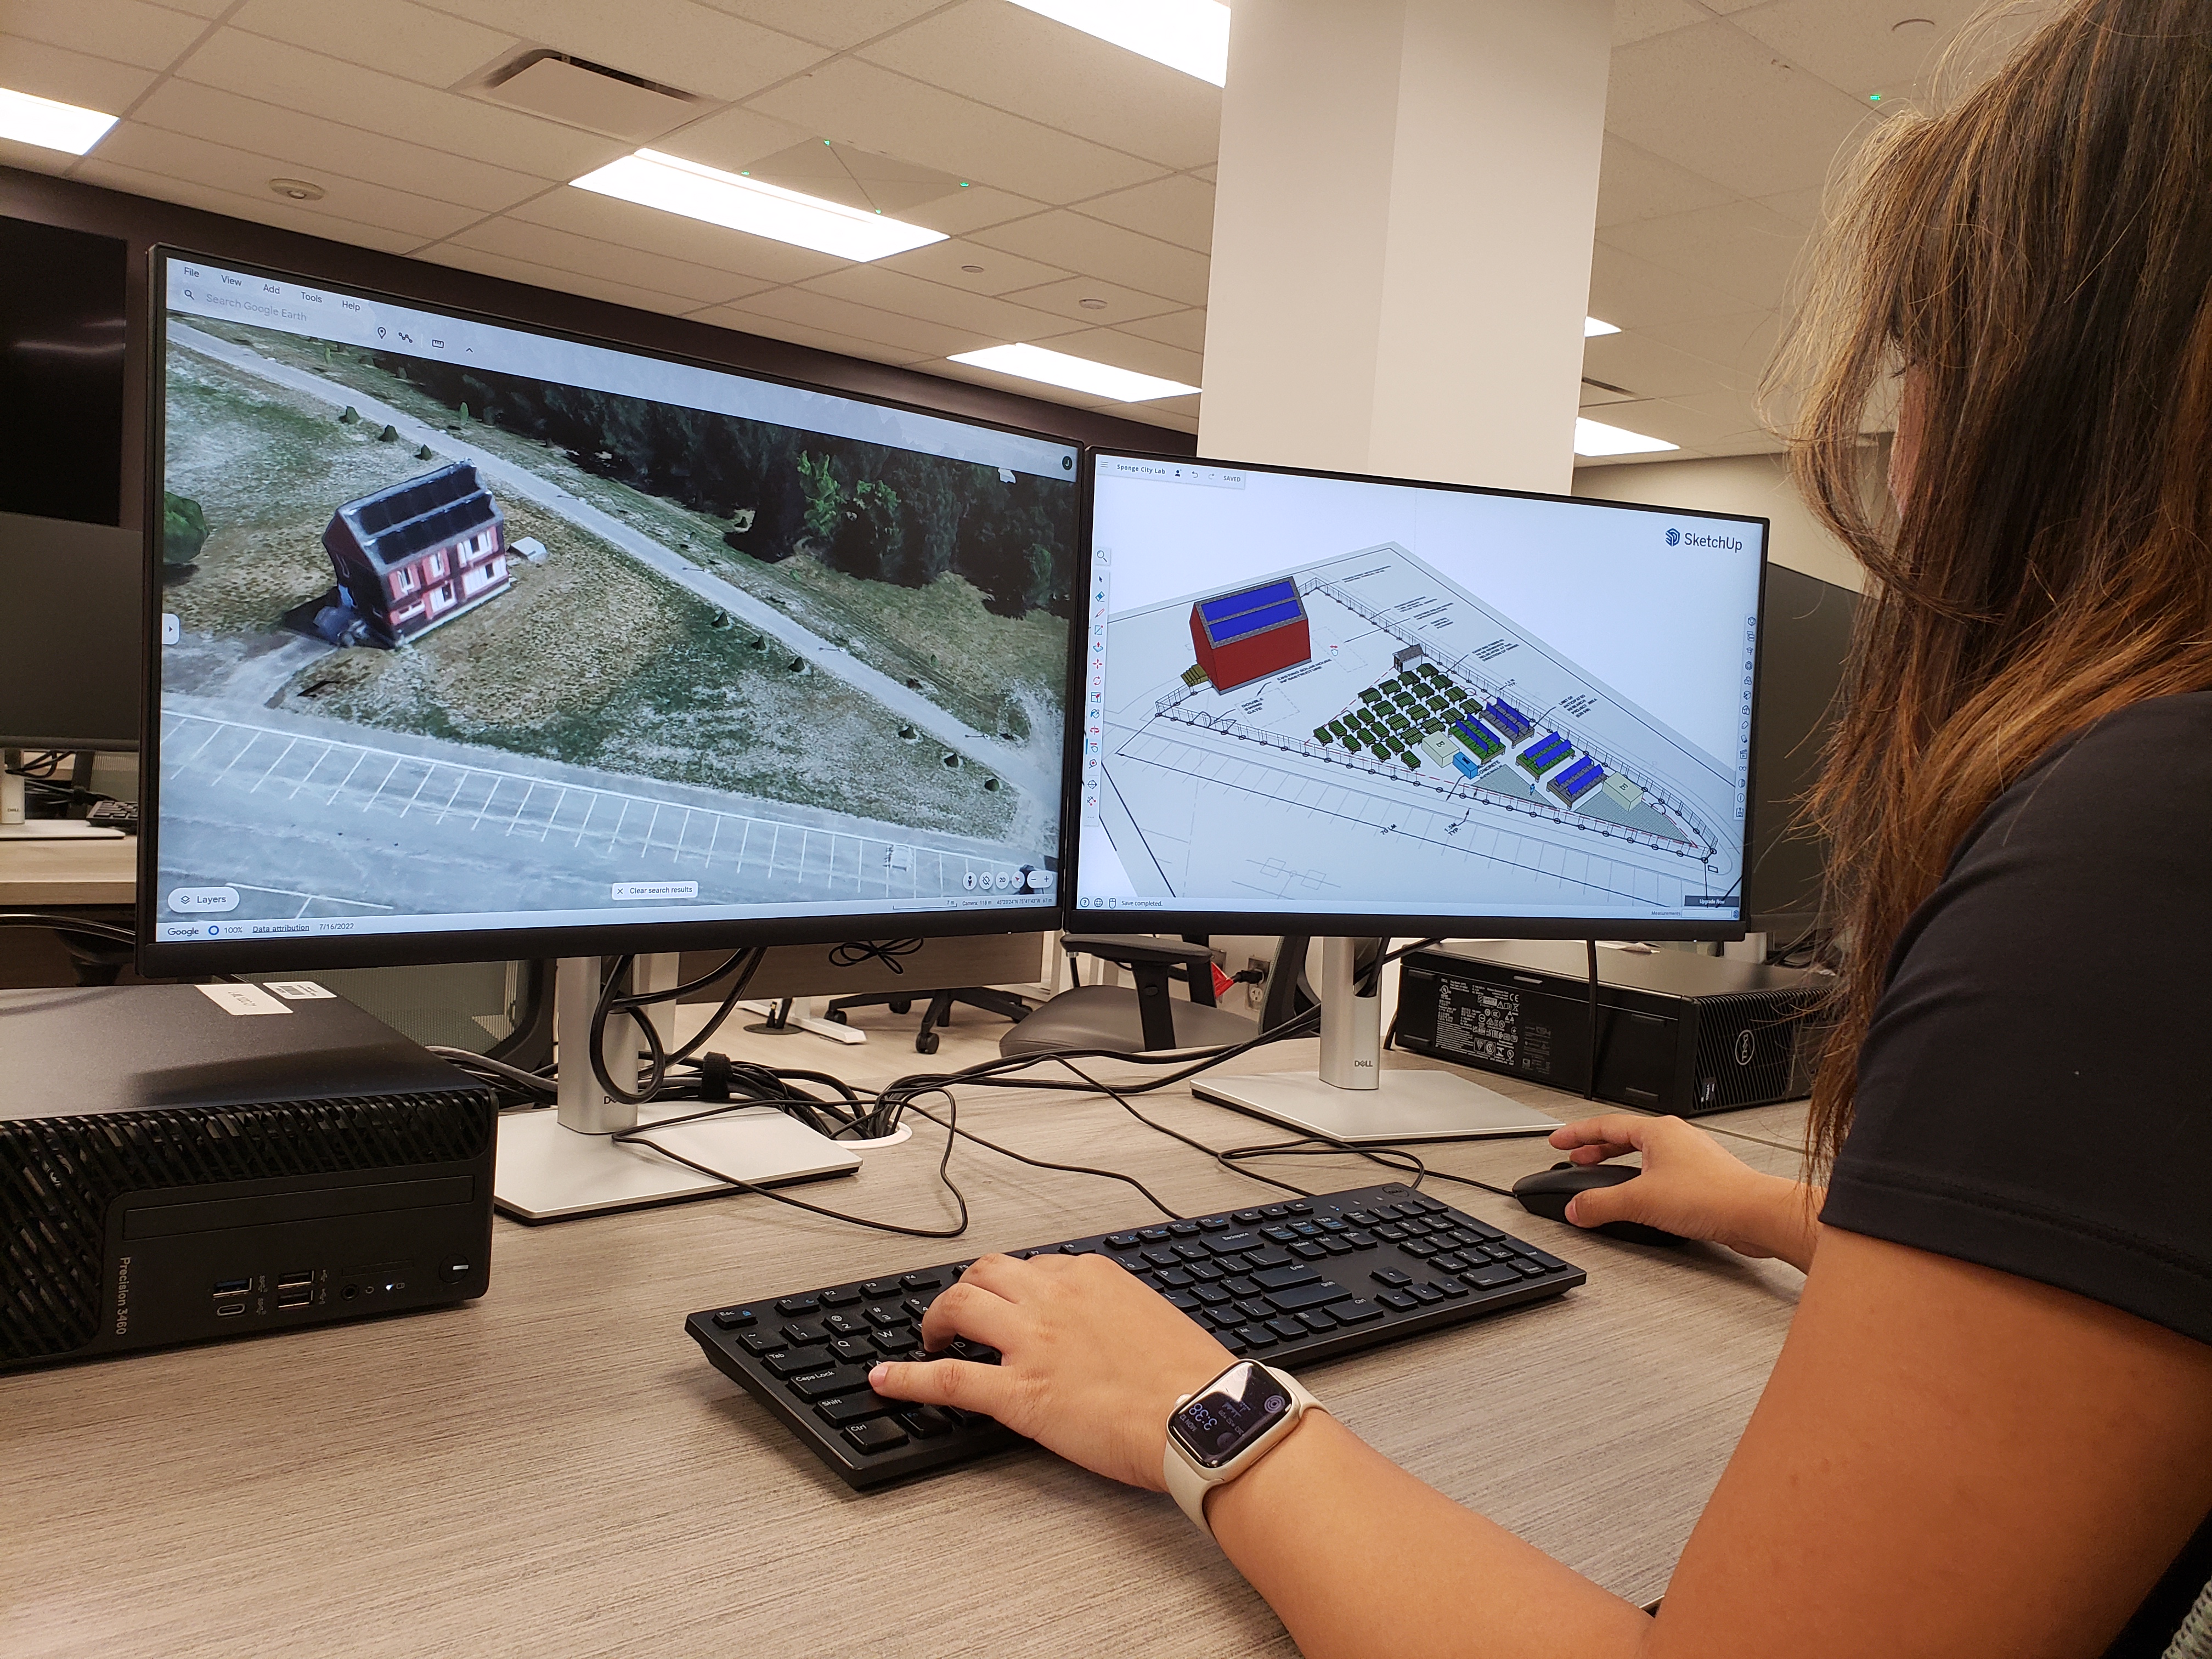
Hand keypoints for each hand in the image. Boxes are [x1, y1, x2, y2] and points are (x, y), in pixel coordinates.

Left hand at [868, 1251, 1233, 1489]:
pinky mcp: (1017, 1394)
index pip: (1036, 1266)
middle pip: (987, 1272)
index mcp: (1091, 1276)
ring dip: (937, 1317)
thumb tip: (1099, 1325)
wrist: (1203, 1417)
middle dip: (967, 1287)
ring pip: (960, 1306)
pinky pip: (945, 1379)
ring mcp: (1031, 1343)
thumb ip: (1116, 1312)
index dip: (1015, 1287)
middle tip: (960, 1311)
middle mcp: (1054, 1297)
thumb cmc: (1191, 1379)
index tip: (1011, 1301)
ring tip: (930, 1333)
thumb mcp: (1154, 1320)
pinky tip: (884, 1380)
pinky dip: (906, 1378)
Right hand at [1547, 1113, 1821, 1269]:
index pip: (1605, 1125)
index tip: (1557, 1139)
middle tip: (1576, 1157)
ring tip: (1603, 1180)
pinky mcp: (1703, 1179)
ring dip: (1619, 1166)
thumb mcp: (1640, 1201)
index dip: (1576, 1133)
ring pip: (1645, 1155)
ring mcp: (1692, 1158)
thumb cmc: (1712, 1197)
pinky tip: (1641, 1200)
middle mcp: (1676, 1139)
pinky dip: (1642, 1181)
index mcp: (1658, 1132)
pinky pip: (1662, 1173)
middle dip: (1596, 1149)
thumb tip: (1576, 1209)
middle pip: (1625, 1137)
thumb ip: (1601, 1205)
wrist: (1755, 1215)